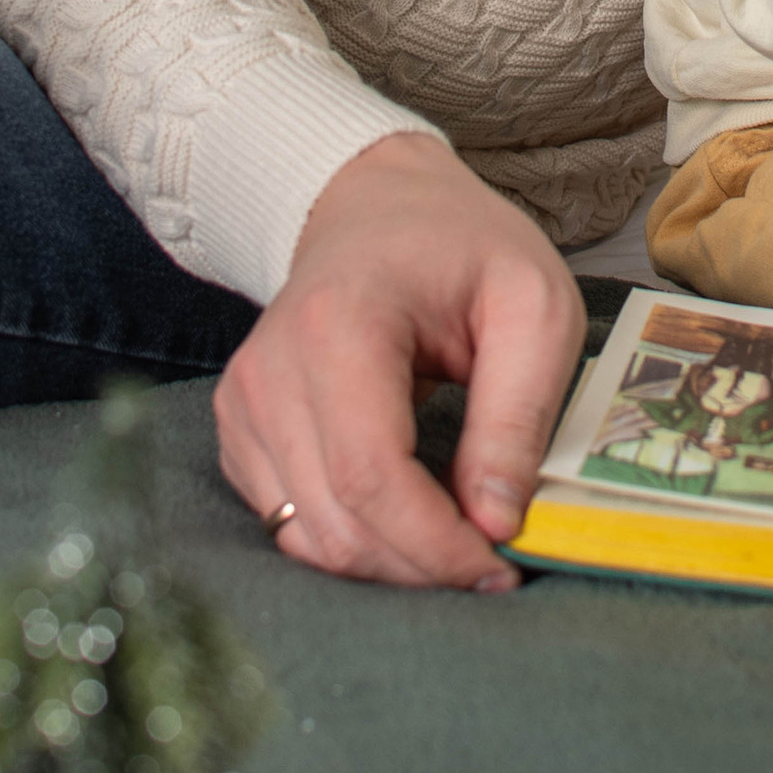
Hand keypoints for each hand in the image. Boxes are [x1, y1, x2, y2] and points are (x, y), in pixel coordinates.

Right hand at [213, 132, 584, 592]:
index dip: (437, 545)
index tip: (502, 566)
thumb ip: (518, 415)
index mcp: (340, 326)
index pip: (371, 476)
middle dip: (421, 566)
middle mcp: (269, 371)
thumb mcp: (532, 306)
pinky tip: (409, 512)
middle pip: (336, 522)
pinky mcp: (239, 433)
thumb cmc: (461, 247)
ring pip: (308, 538)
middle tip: (494, 562)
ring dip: (390, 563)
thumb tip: (496, 523)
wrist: (373, 206)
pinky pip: (290, 523)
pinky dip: (355, 539)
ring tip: (457, 535)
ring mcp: (243, 404)